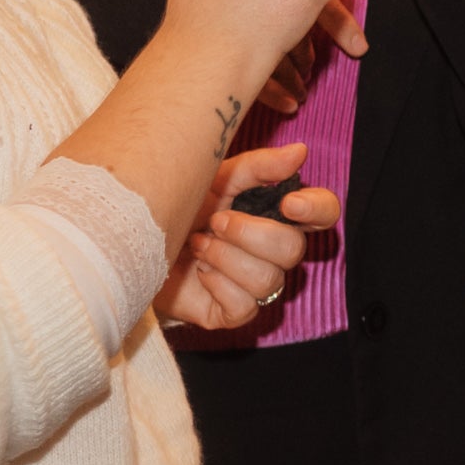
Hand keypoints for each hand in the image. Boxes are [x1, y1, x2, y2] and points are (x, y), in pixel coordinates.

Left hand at [158, 141, 337, 329]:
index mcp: (278, 215)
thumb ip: (259, 166)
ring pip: (268, 279)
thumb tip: (299, 152)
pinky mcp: (236, 312)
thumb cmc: (185, 207)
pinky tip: (199, 271)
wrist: (141, 244)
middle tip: (215, 222)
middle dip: (248, 234)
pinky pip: (243, 305)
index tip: (288, 203)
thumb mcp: (218, 178)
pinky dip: (216, 283)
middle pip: (294, 249)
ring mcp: (258, 285)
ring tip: (199, 244)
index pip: (323, 213)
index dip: (316, 209)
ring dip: (225, 257)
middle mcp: (276, 252)